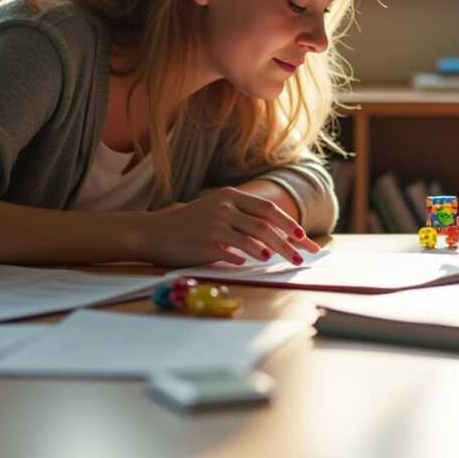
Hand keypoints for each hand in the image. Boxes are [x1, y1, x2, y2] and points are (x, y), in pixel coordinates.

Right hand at [141, 187, 319, 266]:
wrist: (153, 232)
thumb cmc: (187, 224)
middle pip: (267, 224)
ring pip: (257, 238)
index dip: (288, 223)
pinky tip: (262, 261)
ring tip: (290, 260)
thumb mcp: (214, 209)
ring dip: (278, 250)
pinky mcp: (209, 243)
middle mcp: (226, 207)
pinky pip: (237, 251)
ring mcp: (217, 224)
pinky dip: (252, 256)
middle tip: (305, 253)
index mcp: (230, 196)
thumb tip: (270, 233)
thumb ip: (240, 216)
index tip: (303, 237)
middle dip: (290, 240)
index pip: (267, 209)